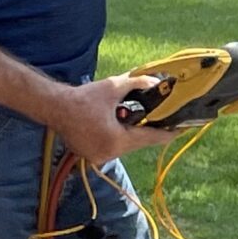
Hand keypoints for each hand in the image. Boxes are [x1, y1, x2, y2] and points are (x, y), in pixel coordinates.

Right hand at [49, 75, 174, 165]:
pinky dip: (120, 139)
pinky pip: (114, 148)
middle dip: (151, 132)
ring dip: (134, 136)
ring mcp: (99, 157)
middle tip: (167, 123)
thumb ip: (137, 83)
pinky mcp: (92, 156)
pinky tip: (125, 128)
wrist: (55, 106)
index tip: (182, 129)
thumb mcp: (113, 87)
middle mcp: (109, 153)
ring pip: (127, 147)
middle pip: (139, 143)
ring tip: (145, 123)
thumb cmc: (83, 97)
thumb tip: (157, 82)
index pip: (150, 138)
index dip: (168, 133)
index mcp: (116, 140)